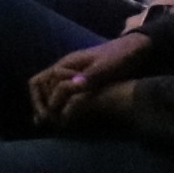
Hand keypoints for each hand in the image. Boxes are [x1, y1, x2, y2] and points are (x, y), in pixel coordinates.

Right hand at [29, 33, 149, 125]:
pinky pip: (61, 91)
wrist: (135, 48)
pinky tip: (64, 116)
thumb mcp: (107, 66)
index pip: (38, 82)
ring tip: (52, 123)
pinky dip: (59, 104)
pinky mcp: (81, 79)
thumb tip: (72, 86)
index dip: (40, 101)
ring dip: (48, 105)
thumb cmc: (121, 56)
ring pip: (49, 90)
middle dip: (40, 105)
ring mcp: (71, 73)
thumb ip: (90, 76)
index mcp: (66, 64)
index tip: (48, 117)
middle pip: (39, 87)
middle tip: (47, 124)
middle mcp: (64, 68)